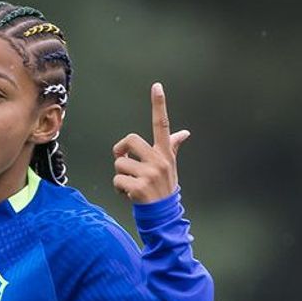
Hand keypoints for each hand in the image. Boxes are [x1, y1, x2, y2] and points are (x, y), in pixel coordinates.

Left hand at [112, 82, 190, 203]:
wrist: (165, 214)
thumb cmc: (164, 187)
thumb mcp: (171, 166)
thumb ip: (173, 147)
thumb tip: (184, 133)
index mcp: (165, 153)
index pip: (162, 124)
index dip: (159, 104)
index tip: (157, 86)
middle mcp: (159, 160)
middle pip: (128, 140)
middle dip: (120, 151)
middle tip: (124, 163)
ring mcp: (150, 174)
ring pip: (119, 164)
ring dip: (120, 176)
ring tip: (132, 185)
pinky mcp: (140, 188)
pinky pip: (117, 180)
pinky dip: (118, 189)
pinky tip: (129, 195)